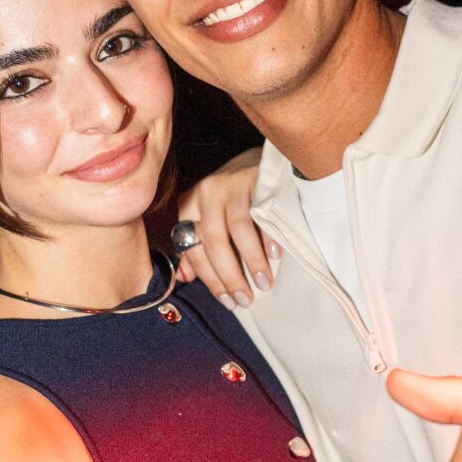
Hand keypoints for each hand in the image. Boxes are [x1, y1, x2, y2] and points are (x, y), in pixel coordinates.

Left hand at [173, 150, 276, 307]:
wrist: (259, 160)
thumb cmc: (233, 197)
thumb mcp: (210, 218)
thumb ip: (198, 246)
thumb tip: (185, 277)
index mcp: (189, 206)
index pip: (193, 248)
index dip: (209, 279)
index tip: (228, 301)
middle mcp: (205, 193)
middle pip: (214, 242)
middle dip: (230, 276)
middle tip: (246, 299)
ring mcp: (231, 184)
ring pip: (238, 230)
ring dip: (252, 261)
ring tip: (264, 283)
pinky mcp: (255, 179)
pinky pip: (261, 213)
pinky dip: (268, 237)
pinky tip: (275, 256)